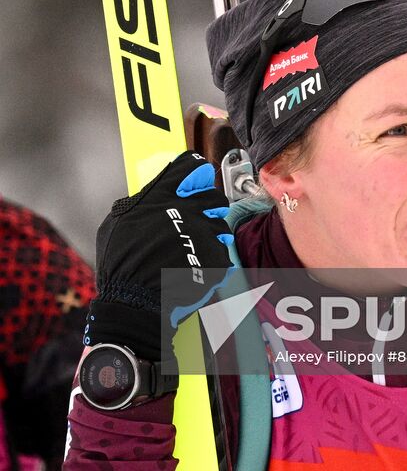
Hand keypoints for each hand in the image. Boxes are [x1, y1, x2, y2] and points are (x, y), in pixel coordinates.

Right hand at [84, 151, 234, 361]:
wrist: (134, 305)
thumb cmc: (121, 265)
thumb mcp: (118, 221)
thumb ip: (142, 200)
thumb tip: (155, 190)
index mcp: (164, 197)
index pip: (191, 167)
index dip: (195, 173)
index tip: (196, 180)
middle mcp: (188, 209)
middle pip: (213, 195)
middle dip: (207, 206)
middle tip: (195, 221)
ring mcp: (205, 233)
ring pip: (221, 224)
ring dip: (212, 234)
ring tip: (195, 250)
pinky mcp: (217, 257)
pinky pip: (223, 252)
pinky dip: (213, 260)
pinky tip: (196, 268)